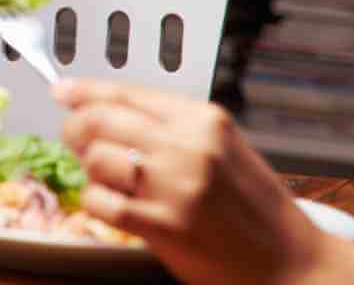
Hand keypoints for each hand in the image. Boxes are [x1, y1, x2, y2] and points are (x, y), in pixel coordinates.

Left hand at [54, 79, 324, 283]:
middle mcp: (187, 146)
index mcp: (203, 119)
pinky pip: (101, 202)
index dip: (84, 91)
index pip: (125, 92)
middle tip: (73, 137)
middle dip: (75, 127)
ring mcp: (173, 186)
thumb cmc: (257, 208)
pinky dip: (94, 201)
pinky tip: (108, 203)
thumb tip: (109, 113)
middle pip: (100, 120)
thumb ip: (174, 127)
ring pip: (96, 158)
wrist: (290, 262)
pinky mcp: (162, 225)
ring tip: (102, 177)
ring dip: (88, 168)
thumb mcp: (224, 148)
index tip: (63, 91)